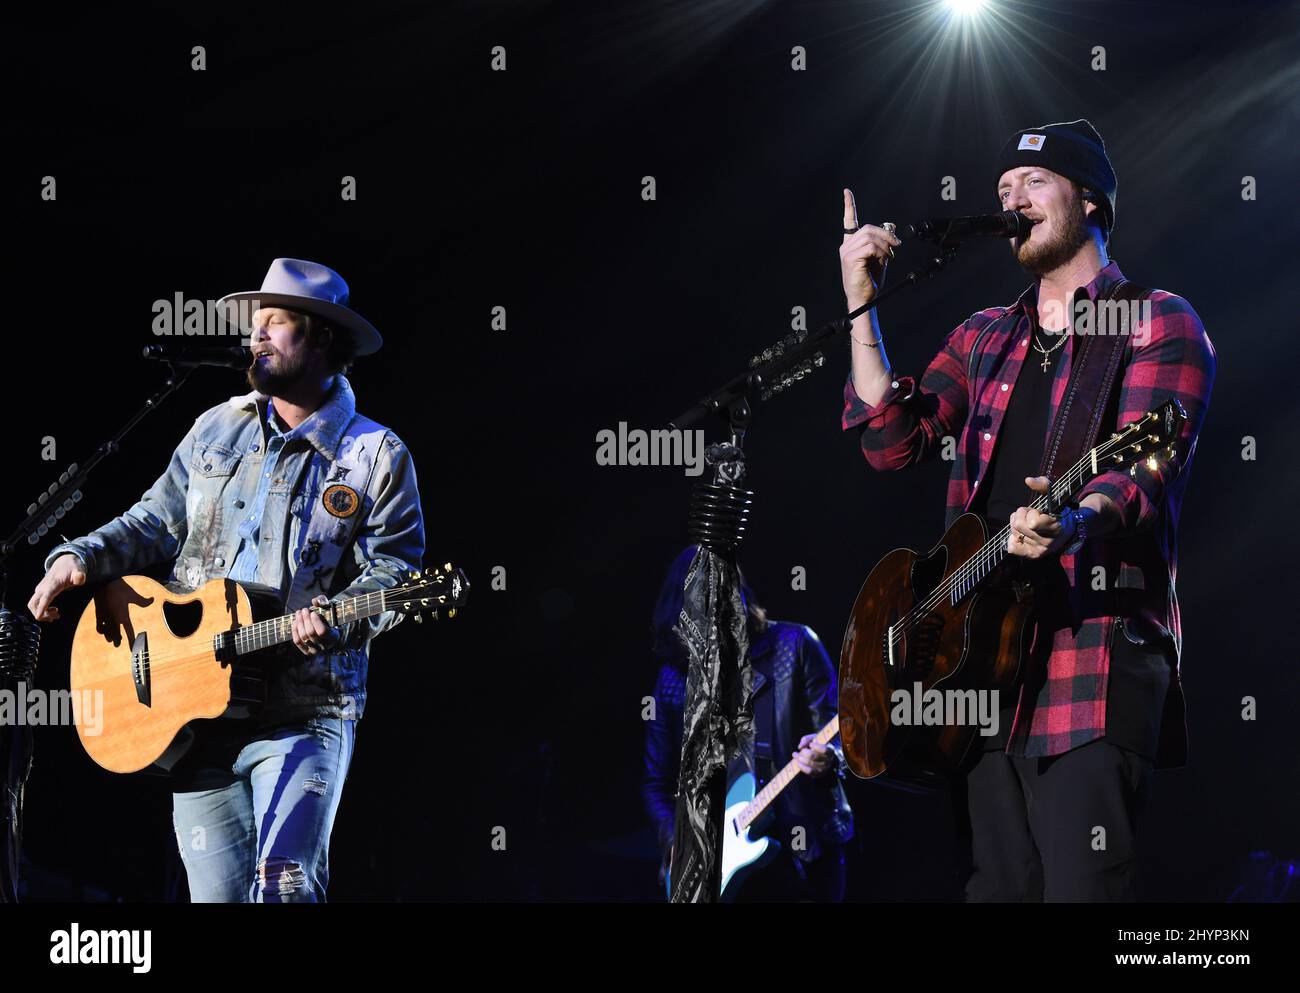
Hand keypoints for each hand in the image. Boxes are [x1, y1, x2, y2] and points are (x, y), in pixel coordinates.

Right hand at [28, 553, 86, 621]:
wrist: (64, 563)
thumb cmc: (72, 568)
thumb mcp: (79, 571)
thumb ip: (79, 576)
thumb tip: (79, 579)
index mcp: (52, 584)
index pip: (45, 597)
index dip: (42, 607)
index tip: (38, 617)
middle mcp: (43, 588)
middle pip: (33, 604)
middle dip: (41, 614)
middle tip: (56, 616)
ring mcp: (40, 590)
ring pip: (33, 605)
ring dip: (42, 613)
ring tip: (56, 615)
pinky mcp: (40, 592)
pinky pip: (36, 604)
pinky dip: (42, 610)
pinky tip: (54, 610)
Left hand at [291, 594, 341, 654]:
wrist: (328, 634)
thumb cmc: (329, 618)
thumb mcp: (330, 609)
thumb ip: (323, 602)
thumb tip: (314, 601)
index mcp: (333, 636)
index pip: (322, 631)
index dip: (316, 621)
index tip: (313, 613)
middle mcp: (325, 646)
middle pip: (311, 633)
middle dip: (305, 620)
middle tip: (304, 610)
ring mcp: (315, 650)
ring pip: (303, 636)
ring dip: (299, 623)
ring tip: (298, 613)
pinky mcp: (306, 651)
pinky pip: (297, 641)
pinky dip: (295, 630)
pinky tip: (295, 622)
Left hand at [793, 733, 833, 776]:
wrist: (825, 757)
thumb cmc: (819, 745)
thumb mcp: (815, 738)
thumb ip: (807, 739)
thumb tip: (800, 747)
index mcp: (830, 751)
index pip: (824, 750)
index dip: (816, 746)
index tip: (810, 744)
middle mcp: (828, 761)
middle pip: (814, 757)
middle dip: (804, 752)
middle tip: (800, 750)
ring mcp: (824, 769)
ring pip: (811, 764)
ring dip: (800, 759)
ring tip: (795, 755)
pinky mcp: (818, 774)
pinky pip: (809, 771)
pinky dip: (801, 766)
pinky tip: (797, 762)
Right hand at [839, 188, 900, 310]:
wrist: (864, 298)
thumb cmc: (870, 280)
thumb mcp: (880, 257)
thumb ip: (884, 242)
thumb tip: (892, 227)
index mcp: (850, 244)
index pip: (848, 221)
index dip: (848, 206)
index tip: (847, 192)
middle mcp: (846, 246)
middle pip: (868, 228)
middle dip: (885, 234)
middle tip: (896, 245)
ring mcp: (846, 252)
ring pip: (870, 236)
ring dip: (885, 245)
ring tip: (889, 257)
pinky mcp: (850, 259)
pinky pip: (871, 247)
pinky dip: (881, 252)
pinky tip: (883, 260)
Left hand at [1006, 476, 1074, 558]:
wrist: (1069, 531)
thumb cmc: (1059, 510)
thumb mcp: (1055, 495)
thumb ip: (1043, 484)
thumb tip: (1028, 480)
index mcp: (1055, 526)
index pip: (1032, 522)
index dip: (1031, 513)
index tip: (1038, 512)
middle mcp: (1047, 542)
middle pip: (1018, 525)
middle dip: (1021, 515)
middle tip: (1030, 515)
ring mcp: (1040, 551)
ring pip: (1014, 533)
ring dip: (1017, 525)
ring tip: (1028, 524)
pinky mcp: (1032, 556)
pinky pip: (1011, 547)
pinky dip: (1014, 538)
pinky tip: (1023, 534)